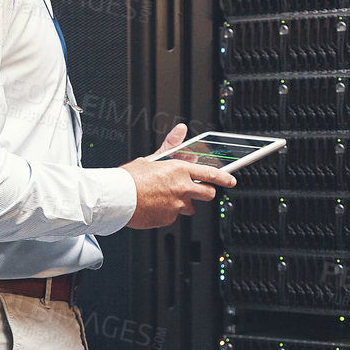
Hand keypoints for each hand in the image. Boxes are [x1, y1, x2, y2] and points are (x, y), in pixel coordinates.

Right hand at [122, 123, 236, 228]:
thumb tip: (181, 130)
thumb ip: (171, 146)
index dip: (225, 178)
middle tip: (199, 191)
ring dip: (184, 203)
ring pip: (190, 207)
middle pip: (207, 194)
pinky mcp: (168, 219)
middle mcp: (181, 188)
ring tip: (167, 197)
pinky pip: (173, 217)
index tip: (232, 181)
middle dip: (206, 192)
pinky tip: (155, 206)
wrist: (117, 198)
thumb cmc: (130, 178)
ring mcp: (176, 206)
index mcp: (179, 170)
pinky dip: (167, 212)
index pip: (211, 174)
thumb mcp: (152, 158)